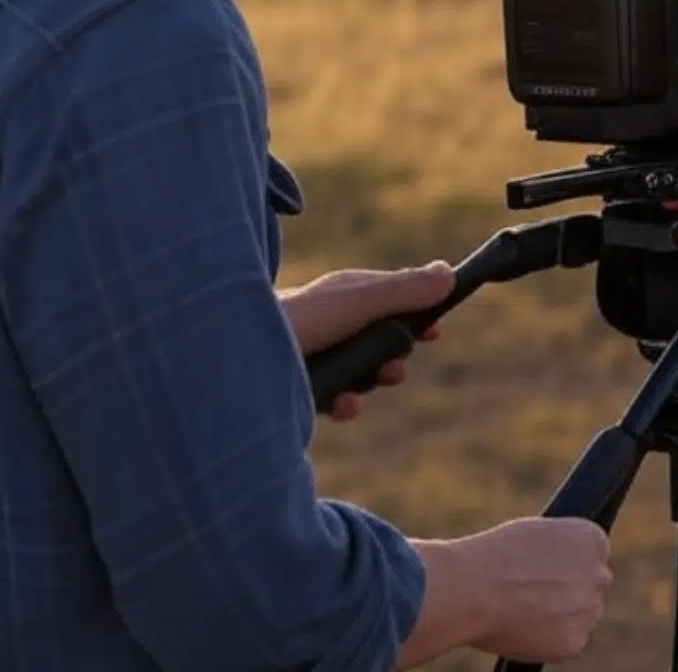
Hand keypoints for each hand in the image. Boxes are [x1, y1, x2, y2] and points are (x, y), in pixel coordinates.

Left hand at [280, 261, 454, 421]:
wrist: (229, 359)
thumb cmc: (298, 319)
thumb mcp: (360, 300)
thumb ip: (404, 290)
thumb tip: (448, 273)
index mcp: (347, 294)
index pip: (395, 298)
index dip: (419, 314)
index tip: (436, 331)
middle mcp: (333, 321)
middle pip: (382, 339)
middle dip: (394, 358)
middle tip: (392, 369)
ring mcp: (318, 353)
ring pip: (362, 371)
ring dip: (370, 383)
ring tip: (363, 390)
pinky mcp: (302, 384)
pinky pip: (336, 396)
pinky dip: (344, 402)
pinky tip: (340, 405)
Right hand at [457, 518, 613, 662]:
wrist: (472, 588)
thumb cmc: (495, 556)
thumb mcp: (539, 534)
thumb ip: (563, 549)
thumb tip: (566, 566)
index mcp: (594, 541)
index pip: (593, 557)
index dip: (566, 567)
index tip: (546, 573)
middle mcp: (599, 575)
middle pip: (591, 588)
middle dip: (569, 593)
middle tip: (534, 596)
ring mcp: (589, 610)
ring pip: (579, 618)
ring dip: (560, 618)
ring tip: (521, 610)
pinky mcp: (574, 642)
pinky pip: (566, 644)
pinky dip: (547, 642)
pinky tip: (522, 627)